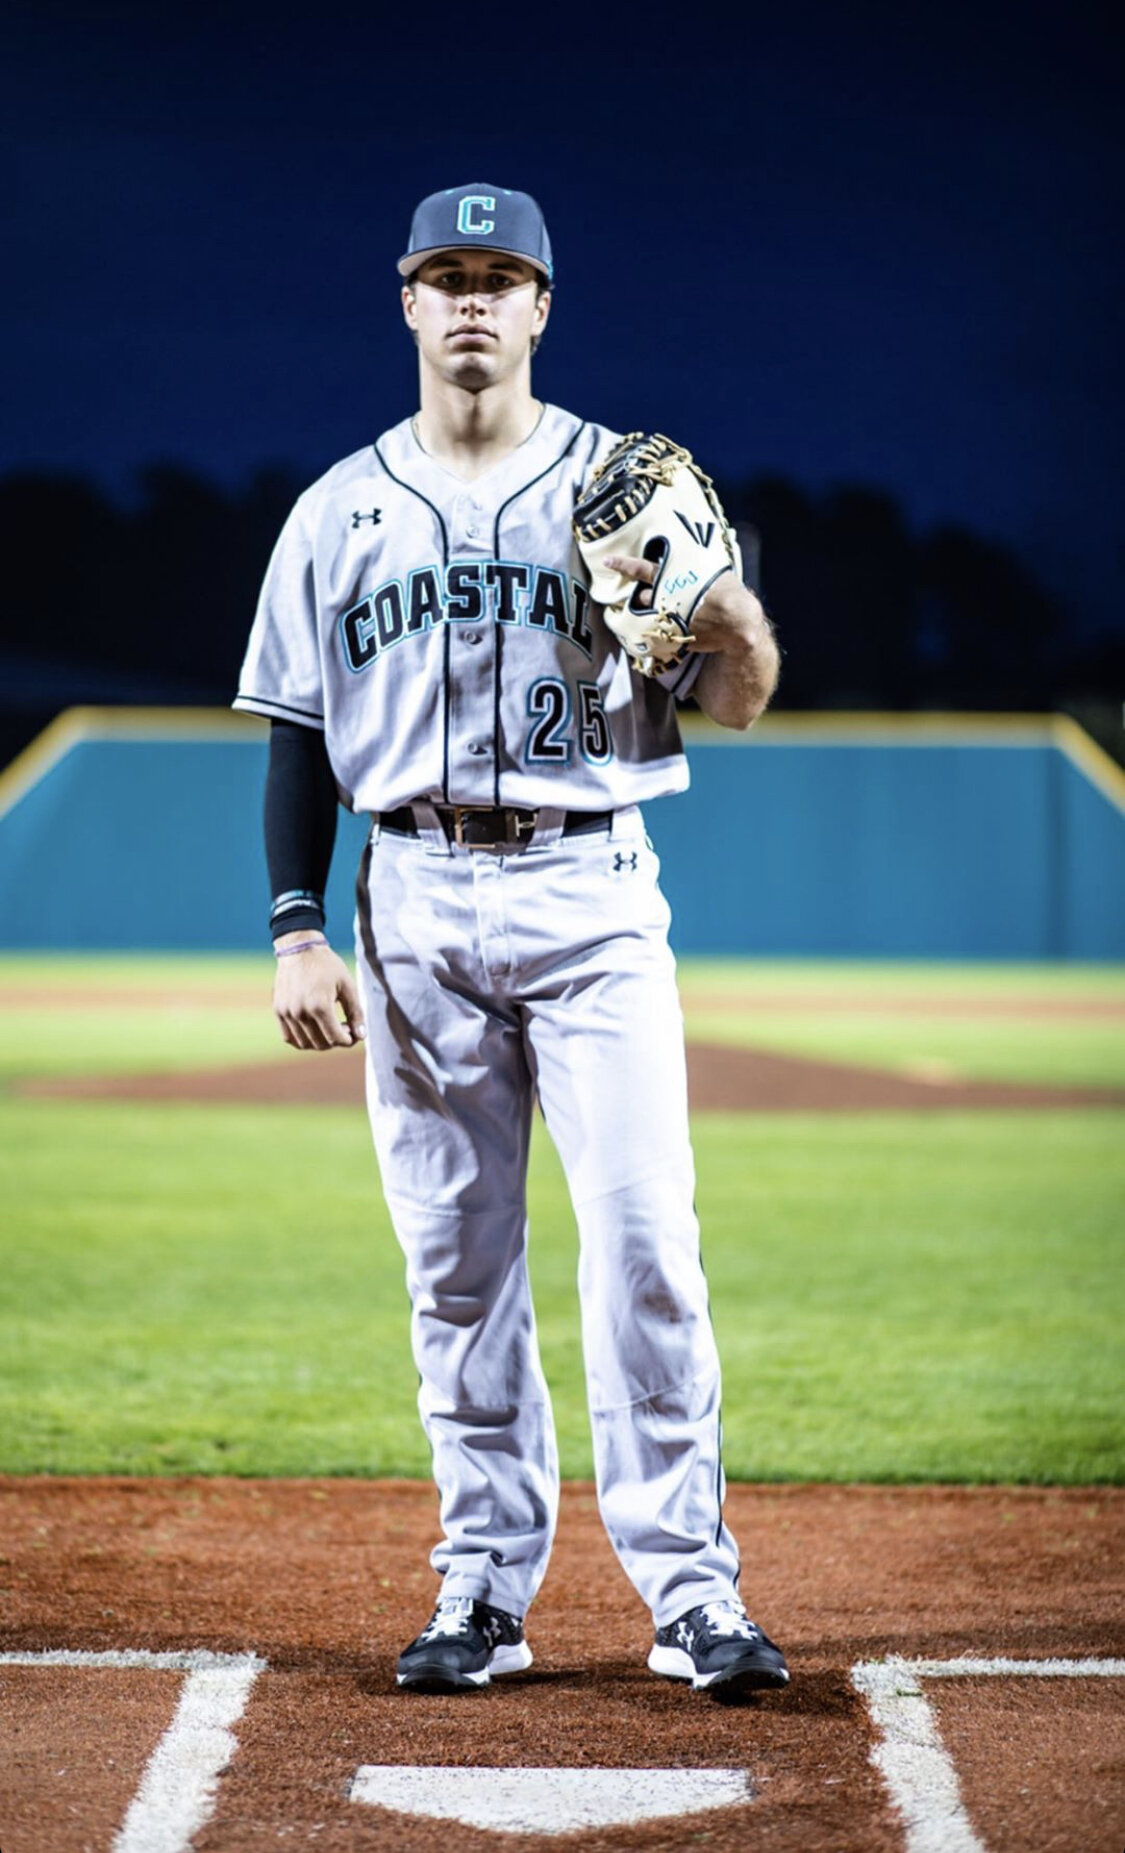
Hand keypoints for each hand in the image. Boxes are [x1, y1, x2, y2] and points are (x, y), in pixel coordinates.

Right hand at [272, 933, 366, 1050]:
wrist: (299, 949)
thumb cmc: (326, 965)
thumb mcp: (347, 985)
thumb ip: (356, 1012)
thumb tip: (361, 1035)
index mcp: (319, 1006)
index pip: (335, 1039)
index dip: (348, 1041)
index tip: (354, 1034)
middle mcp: (300, 1012)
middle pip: (321, 1044)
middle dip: (336, 1041)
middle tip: (344, 1028)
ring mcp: (286, 1013)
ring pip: (304, 1044)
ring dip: (320, 1042)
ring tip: (329, 1028)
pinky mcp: (278, 1010)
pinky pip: (288, 1037)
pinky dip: (302, 1040)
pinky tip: (313, 1031)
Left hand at [601, 554, 760, 653]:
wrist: (736, 621)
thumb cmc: (728, 591)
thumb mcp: (711, 569)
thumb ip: (694, 566)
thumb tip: (695, 555)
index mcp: (672, 578)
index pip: (641, 569)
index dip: (623, 565)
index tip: (607, 561)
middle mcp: (665, 598)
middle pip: (642, 597)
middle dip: (643, 596)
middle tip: (649, 595)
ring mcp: (667, 619)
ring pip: (649, 616)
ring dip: (652, 613)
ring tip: (664, 612)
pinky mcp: (673, 636)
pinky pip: (662, 633)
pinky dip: (665, 631)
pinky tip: (673, 629)